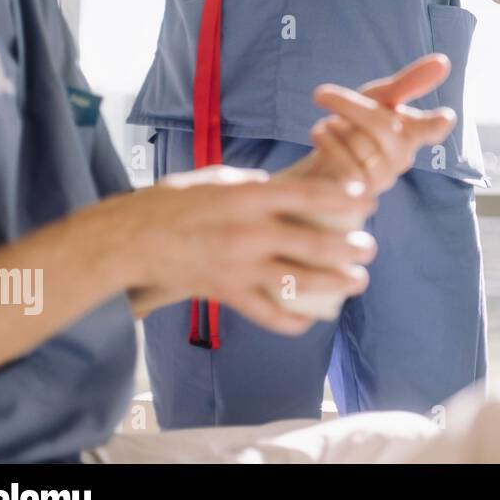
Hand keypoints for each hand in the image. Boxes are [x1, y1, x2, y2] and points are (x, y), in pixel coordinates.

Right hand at [98, 165, 377, 334]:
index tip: (368, 201)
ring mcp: (239, 267)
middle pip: (313, 243)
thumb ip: (257, 184)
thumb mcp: (218, 178)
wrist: (129, 240)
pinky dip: (292, 321)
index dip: (344, 198)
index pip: (308, 196)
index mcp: (248, 197)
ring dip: (335, 283)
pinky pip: (267, 314)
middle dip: (350, 248)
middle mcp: (249, 232)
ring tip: (357, 281)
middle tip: (370, 248)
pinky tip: (311, 320)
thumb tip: (291, 190)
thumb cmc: (173, 202)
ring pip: (299, 281)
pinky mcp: (227, 293)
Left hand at [285, 55, 457, 204]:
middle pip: (384, 127)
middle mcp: (402, 158)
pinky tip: (320, 133)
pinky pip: (347, 168)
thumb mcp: (378, 101)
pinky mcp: (358, 196)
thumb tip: (444, 61)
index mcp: (411, 133)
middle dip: (351, 106)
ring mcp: (382, 178)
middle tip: (322, 93)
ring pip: (362, 146)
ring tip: (325, 124)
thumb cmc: (357, 129)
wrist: (325, 173)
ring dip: (337, 127)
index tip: (443, 117)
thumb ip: (408, 83)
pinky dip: (328, 144)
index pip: (433, 129)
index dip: (438, 123)